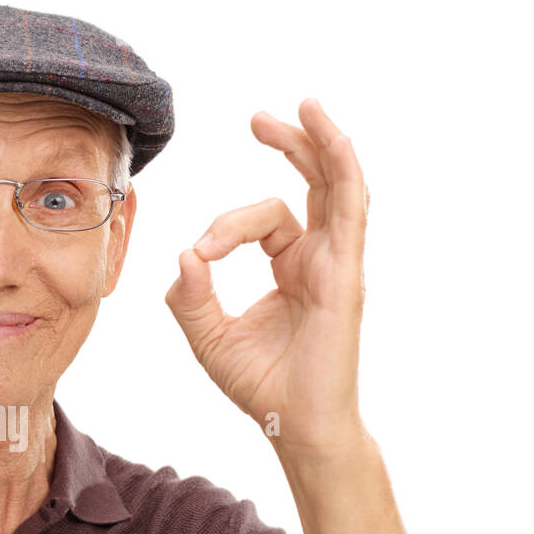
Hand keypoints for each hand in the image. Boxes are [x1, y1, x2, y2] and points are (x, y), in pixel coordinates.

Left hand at [164, 98, 369, 455]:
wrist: (293, 426)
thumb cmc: (261, 385)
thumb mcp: (207, 335)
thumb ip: (188, 296)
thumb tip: (184, 255)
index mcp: (292, 267)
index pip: (265, 220)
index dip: (226, 228)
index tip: (201, 256)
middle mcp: (319, 259)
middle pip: (314, 184)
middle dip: (292, 145)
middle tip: (259, 118)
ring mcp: (337, 264)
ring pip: (336, 187)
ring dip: (321, 143)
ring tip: (304, 107)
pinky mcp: (344, 275)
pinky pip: (349, 211)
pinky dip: (341, 171)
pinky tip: (329, 139)